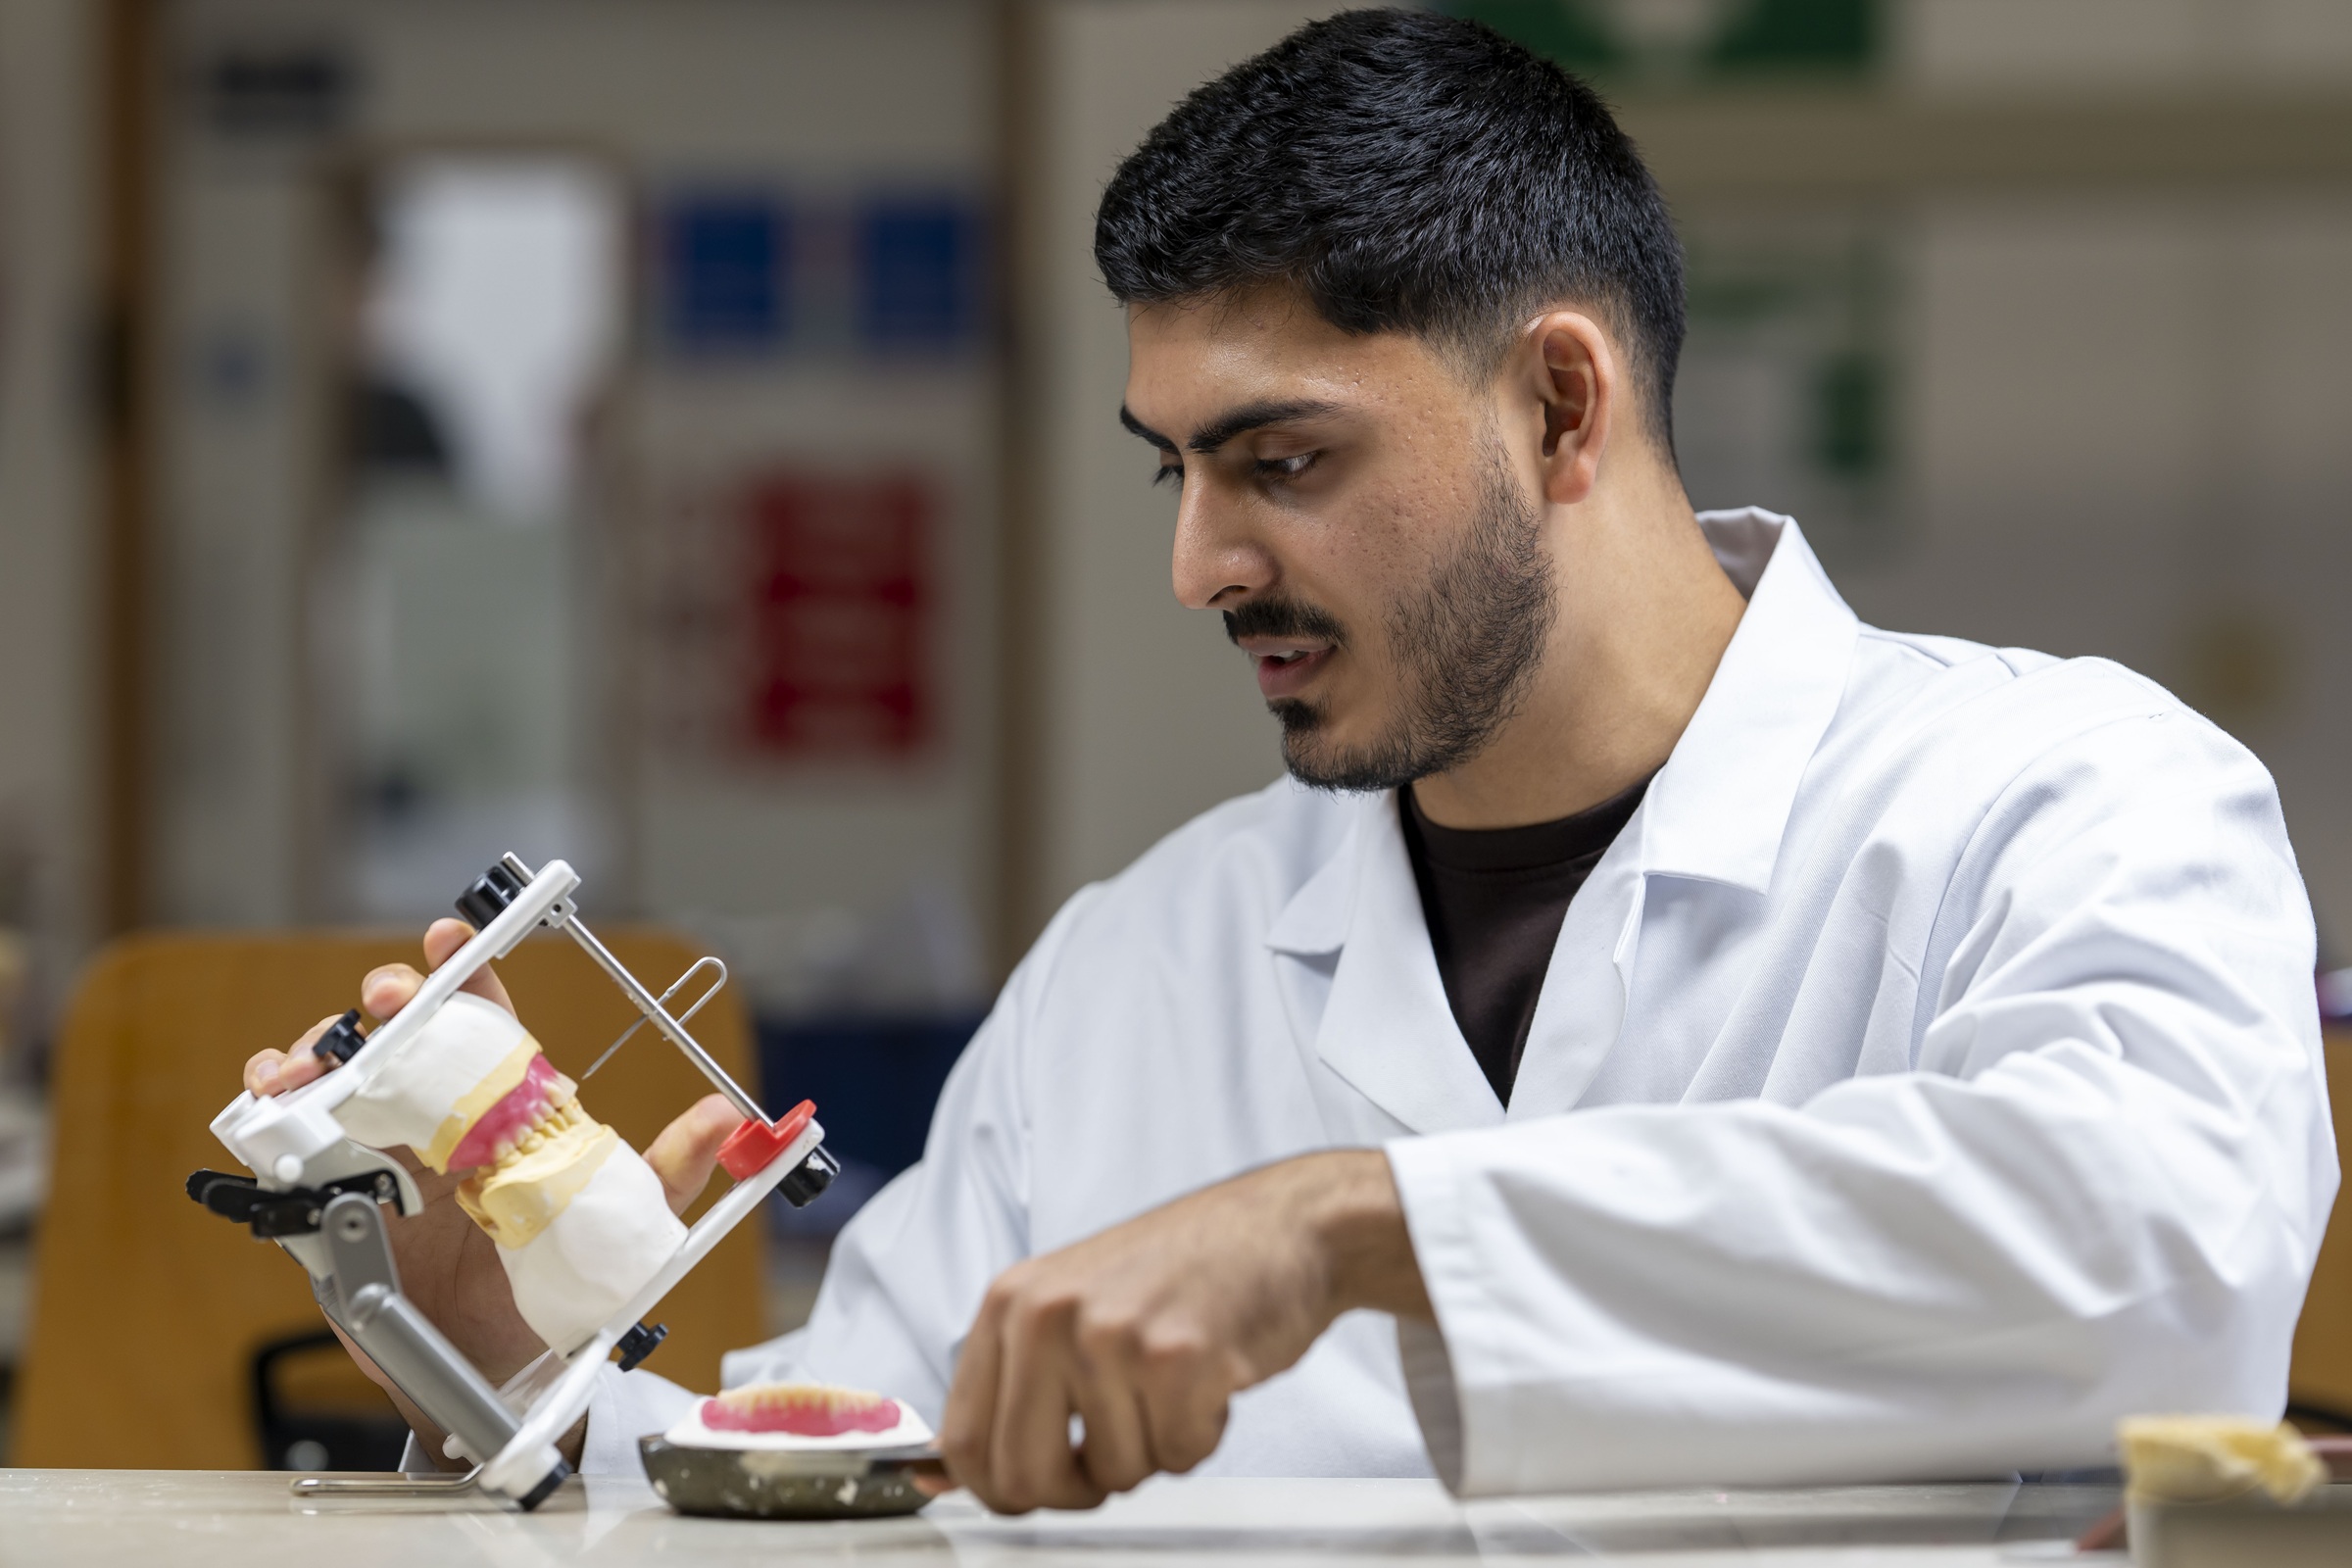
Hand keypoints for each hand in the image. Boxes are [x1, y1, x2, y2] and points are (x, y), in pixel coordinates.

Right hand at [242, 918, 744, 1464]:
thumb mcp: (618, 1222)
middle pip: (405, 1031)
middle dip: (394, 998)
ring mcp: (378, 1151)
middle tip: (393, 1002)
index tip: (454, 943)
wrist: (494, 1368)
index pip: (484, 1020)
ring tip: (315, 1061)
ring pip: (339, 1071)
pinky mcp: (331, 1195)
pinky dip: (269, 1108)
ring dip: (319, 1047)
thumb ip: (668, 1169)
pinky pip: (286, 1138)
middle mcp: (437, 1117)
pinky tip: (272, 1100)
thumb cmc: (555, 1288)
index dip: (466, 973)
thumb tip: (723, 1116)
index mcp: (502, 1109)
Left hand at [938, 1149, 1431, 1512]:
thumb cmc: (1182, 1270)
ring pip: (1113, 1473)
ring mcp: (1113, 1334)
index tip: (1033, 1489)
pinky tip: (1210, 1377)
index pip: (965, 1441)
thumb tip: (940, 1473)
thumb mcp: (1073, 1306)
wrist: (1280, 1226)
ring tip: (1173, 1381)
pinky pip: (1177, 1456)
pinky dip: (1201, 1435)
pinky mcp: (1179, 1358)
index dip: (1000, 1487)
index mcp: (1013, 1302)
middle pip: (1024, 1475)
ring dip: (1154, 1447)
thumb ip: (1014, 1384)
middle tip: (1116, 1448)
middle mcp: (1050, 1314)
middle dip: (1077, 1488)